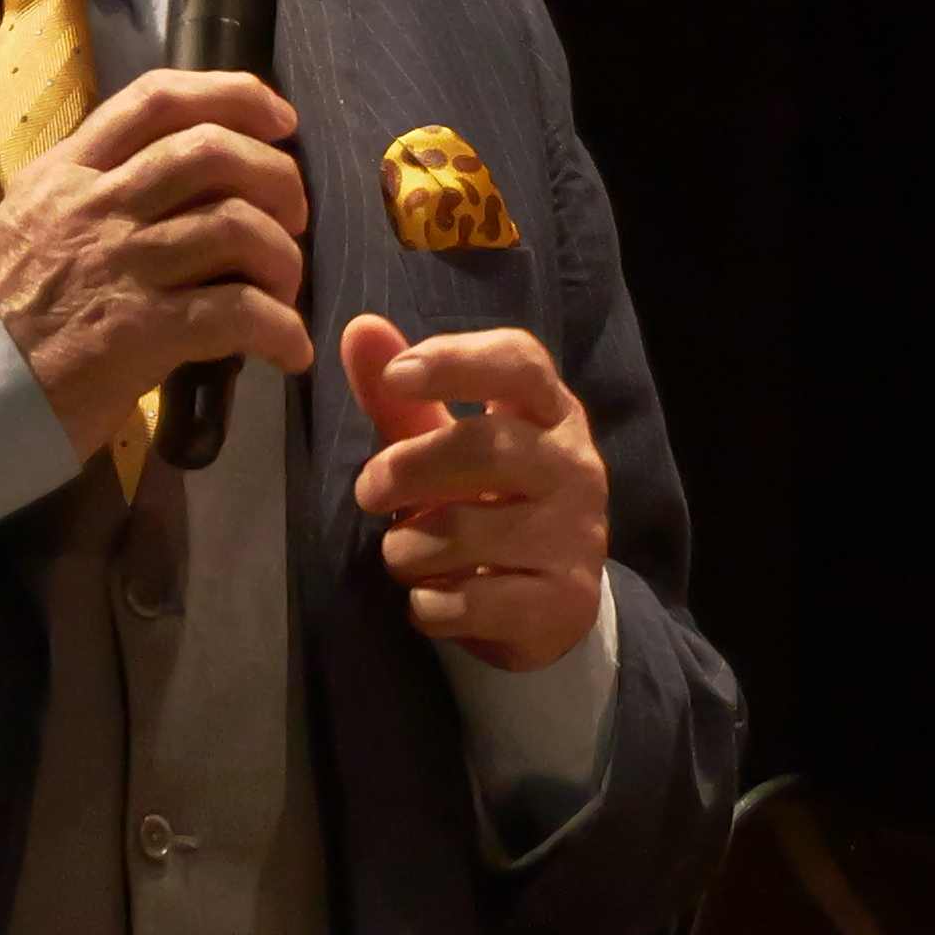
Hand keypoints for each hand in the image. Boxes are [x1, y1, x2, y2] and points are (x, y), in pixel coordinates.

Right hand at [0, 69, 311, 459]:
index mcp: (69, 170)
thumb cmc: (6, 311)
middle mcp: (95, 205)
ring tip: (284, 291)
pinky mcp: (137, 331)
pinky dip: (281, 329)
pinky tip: (288, 351)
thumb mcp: (36, 220)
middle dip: (278, 177)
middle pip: (213, 151)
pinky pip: (237, 313)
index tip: (280, 118)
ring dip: (284, 258)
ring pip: (237, 225)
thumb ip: (100, 187)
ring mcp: (117, 264)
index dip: (233, 95)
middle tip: (292, 219)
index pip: (157, 99)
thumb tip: (192, 175)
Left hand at [341, 315, 610, 670]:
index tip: (395, 377)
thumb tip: (358, 327)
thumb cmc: (492, 502)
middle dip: (407, 470)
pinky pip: (469, 602)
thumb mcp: (452, 444)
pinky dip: (429, 606)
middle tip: (369, 492)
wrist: (554, 600)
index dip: (455, 360)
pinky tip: (435, 598)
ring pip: (465, 534)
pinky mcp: (565, 601)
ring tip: (408, 555)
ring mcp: (576, 535)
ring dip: (408, 550)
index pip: (519, 364)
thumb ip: (405, 397)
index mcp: (550, 413)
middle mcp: (574, 466)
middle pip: (486, 447)